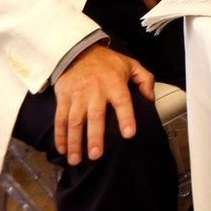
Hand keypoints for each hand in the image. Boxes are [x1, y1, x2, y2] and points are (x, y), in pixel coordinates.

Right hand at [52, 45, 154, 165]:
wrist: (78, 51)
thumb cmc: (107, 62)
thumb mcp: (130, 64)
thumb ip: (145, 79)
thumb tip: (150, 97)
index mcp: (114, 83)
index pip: (122, 101)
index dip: (126, 117)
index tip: (129, 134)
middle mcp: (95, 91)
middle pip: (95, 116)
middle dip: (95, 137)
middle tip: (96, 155)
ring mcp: (77, 95)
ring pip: (74, 121)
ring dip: (74, 141)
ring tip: (75, 159)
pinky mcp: (63, 98)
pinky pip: (60, 119)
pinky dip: (59, 135)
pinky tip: (62, 149)